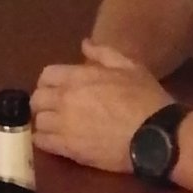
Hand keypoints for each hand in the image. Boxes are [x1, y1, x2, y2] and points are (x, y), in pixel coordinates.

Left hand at [30, 40, 170, 173]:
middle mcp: (65, 99)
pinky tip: (55, 141)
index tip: (57, 89)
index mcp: (78, 77)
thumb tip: (84, 44)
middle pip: (36, 99)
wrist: (155, 136)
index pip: (46, 75)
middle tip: (55, 108)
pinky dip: (44, 140)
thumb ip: (104, 53)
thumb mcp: (130, 67)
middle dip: (43, 102)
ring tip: (55, 126)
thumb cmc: (145, 98)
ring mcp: (64, 125)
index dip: (49, 82)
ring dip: (44, 122)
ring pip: (37, 122)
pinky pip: (42, 142)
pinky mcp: (68, 148)